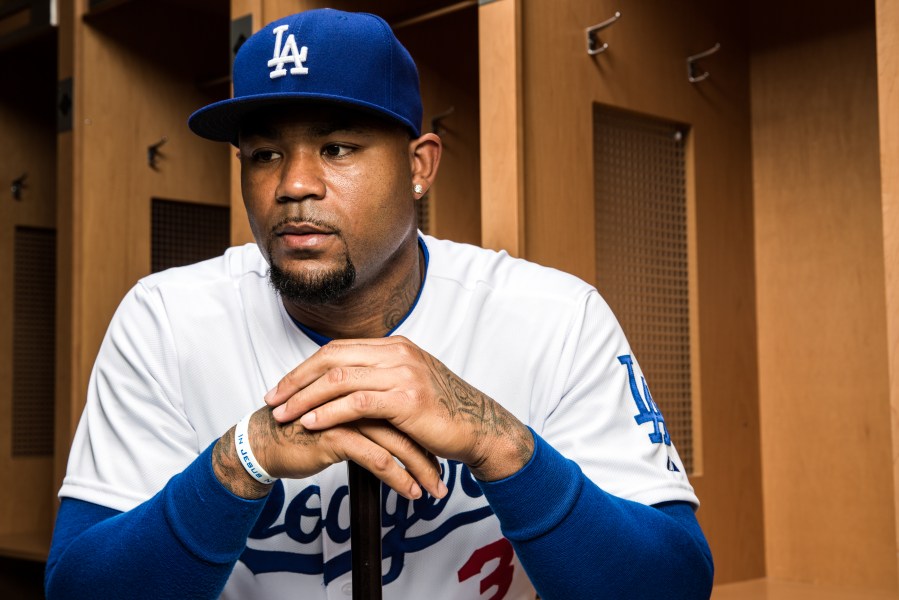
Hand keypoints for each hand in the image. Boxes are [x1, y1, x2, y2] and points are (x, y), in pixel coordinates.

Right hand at [212, 406, 444, 500]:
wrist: (265, 442)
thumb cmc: (301, 430)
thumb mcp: (342, 414)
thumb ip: (369, 412)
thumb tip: (400, 428)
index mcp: (364, 384)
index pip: (407, 405)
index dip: (427, 430)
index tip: (443, 453)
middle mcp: (360, 394)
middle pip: (408, 422)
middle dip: (430, 453)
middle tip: (444, 478)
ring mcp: (350, 414)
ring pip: (398, 441)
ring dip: (421, 469)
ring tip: (434, 489)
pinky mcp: (338, 435)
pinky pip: (378, 459)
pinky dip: (399, 478)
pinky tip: (410, 492)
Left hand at [264, 336, 533, 481]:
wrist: (479, 428)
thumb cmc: (443, 413)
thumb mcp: (409, 385)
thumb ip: (380, 378)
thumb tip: (345, 384)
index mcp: (395, 346)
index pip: (337, 349)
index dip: (305, 368)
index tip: (283, 387)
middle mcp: (397, 353)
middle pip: (331, 359)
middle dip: (296, 380)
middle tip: (272, 399)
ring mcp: (403, 374)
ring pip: (339, 380)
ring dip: (305, 399)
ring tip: (284, 415)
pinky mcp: (406, 399)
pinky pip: (356, 403)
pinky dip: (328, 413)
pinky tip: (311, 424)